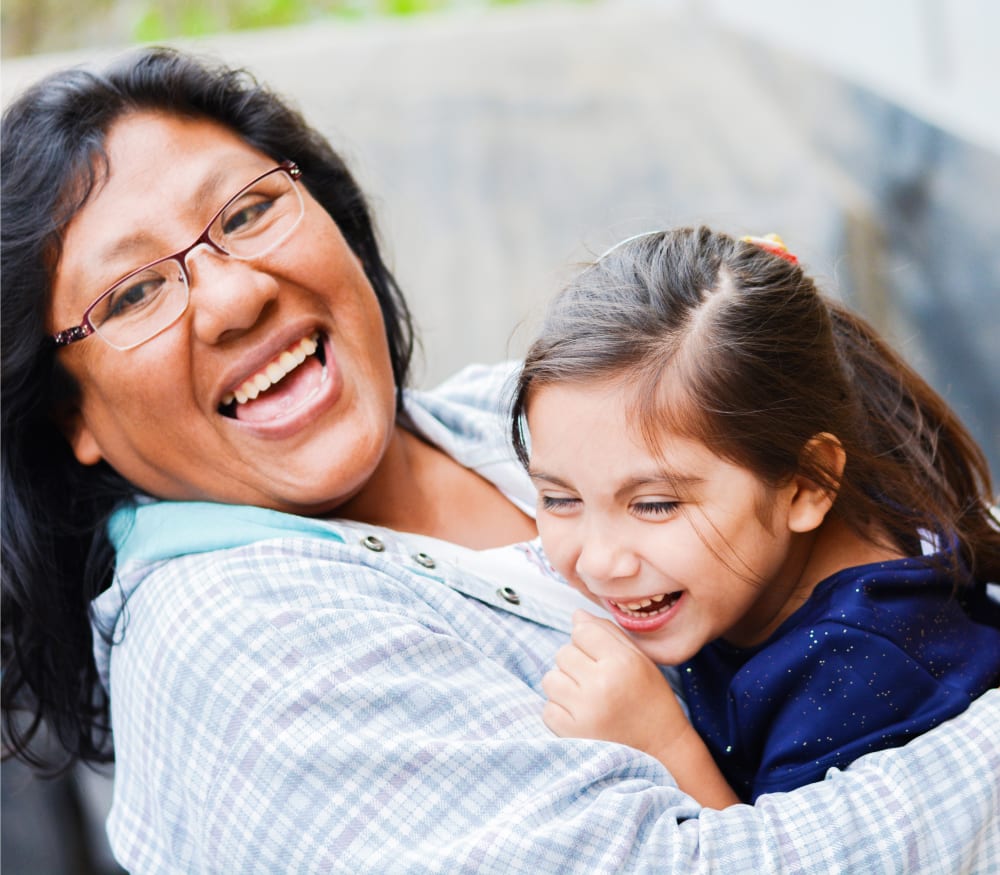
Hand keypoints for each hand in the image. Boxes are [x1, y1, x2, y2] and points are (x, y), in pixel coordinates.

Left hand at [542, 610, 689, 755]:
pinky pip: (547, 709)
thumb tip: (576, 616)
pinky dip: (560, 712)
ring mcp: (585, 711)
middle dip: (576, 663)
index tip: (601, 657)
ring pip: (550, 679)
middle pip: (563, 653)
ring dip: (564, 686)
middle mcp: (602, 684)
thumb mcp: (641, 662)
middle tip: (597, 681)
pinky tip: (582, 718)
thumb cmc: (653, 703)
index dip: (588, 641)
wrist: (664, 755)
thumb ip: (609, 634)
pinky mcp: (572, 735)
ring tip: (587, 699)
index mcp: (623, 663)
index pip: (582, 631)